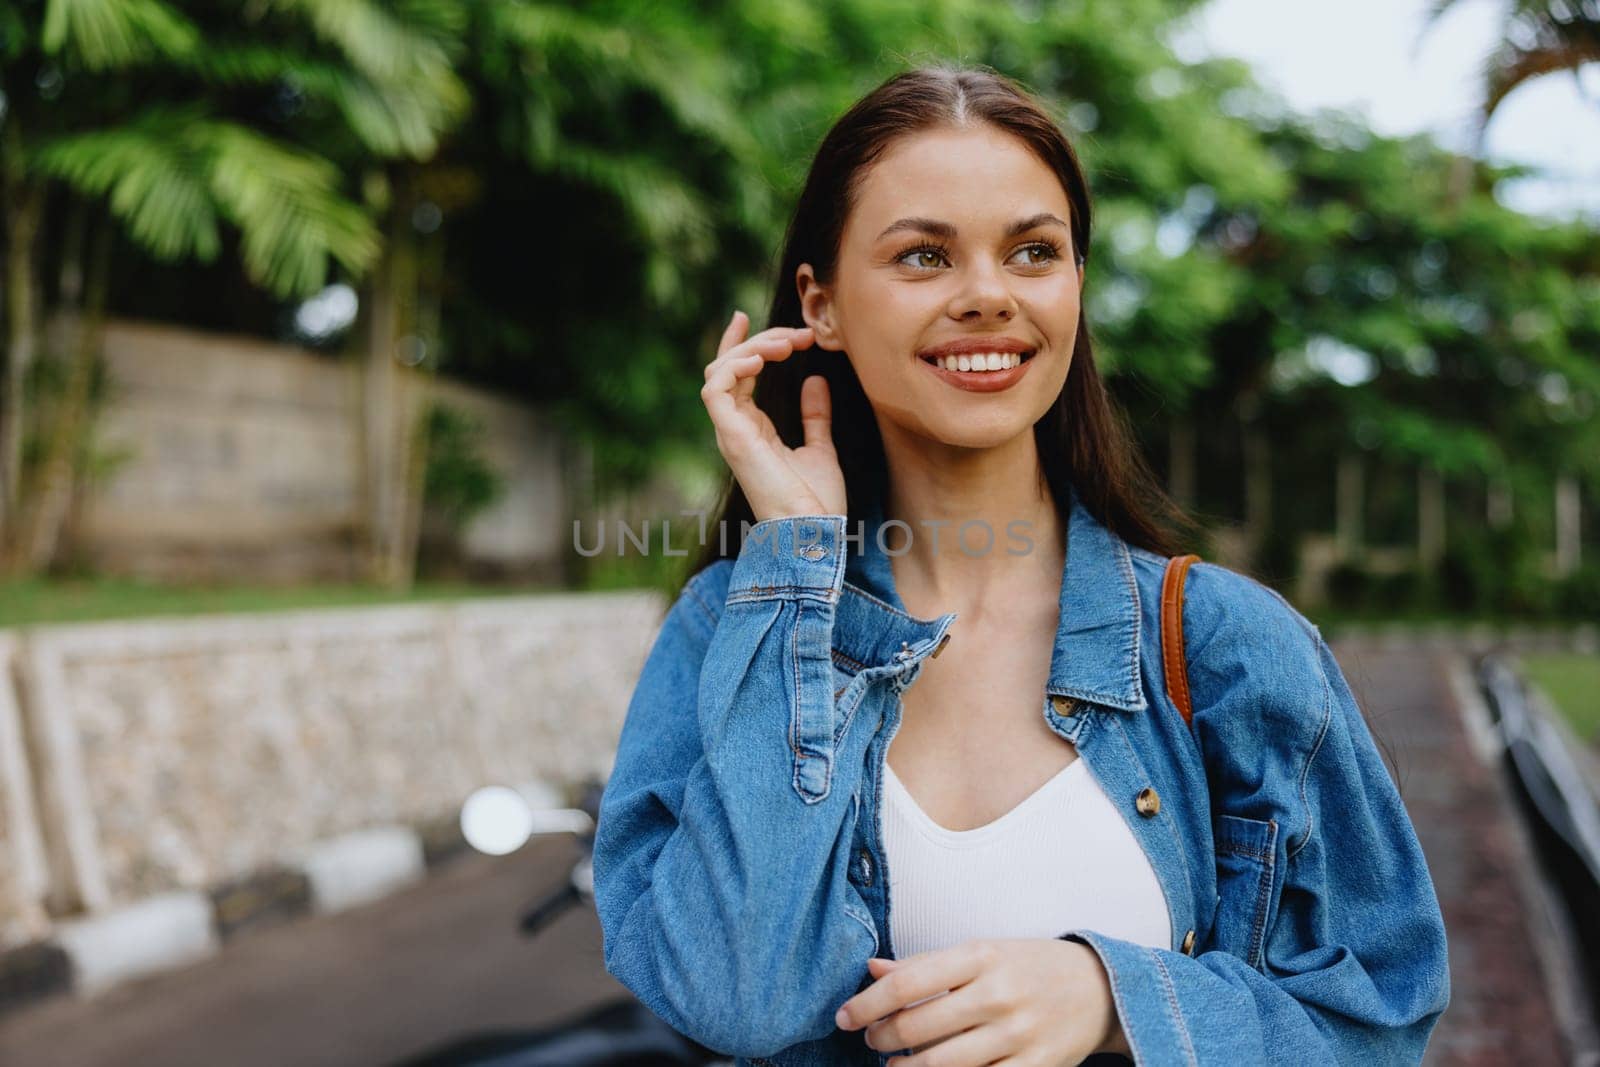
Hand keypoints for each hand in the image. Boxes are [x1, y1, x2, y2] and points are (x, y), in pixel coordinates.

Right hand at [701, 310, 845, 522]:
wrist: (812, 532)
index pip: (735, 376)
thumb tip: (814, 381)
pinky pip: (716, 388)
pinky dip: (736, 364)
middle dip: (761, 340)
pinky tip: (766, 356)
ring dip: (752, 347)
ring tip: (789, 344)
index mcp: (751, 429)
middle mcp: (735, 427)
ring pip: (720, 371)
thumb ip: (814, 415)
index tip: (749, 315)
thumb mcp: (820, 448)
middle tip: (799, 334)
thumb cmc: (815, 501)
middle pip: (729, 367)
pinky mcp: (732, 436)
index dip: (741, 343)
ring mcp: (730, 431)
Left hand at [834, 938, 1130, 1064]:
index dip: (867, 1003)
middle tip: (870, 1039)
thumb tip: (872, 969)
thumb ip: (926, 964)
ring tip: (895, 1062)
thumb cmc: (1029, 966)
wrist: (1100, 988)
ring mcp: (1018, 1034)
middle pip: (918, 1027)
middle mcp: (999, 993)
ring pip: (941, 1065)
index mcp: (981, 955)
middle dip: (881, 1038)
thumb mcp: (981, 951)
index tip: (845, 1016)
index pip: (907, 982)